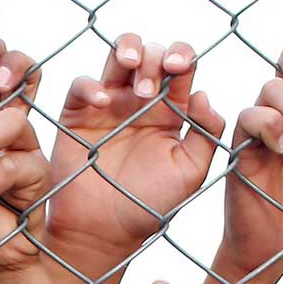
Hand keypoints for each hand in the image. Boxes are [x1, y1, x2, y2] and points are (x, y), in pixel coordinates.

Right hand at [42, 34, 223, 266]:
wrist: (104, 232)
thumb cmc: (149, 206)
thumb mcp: (190, 174)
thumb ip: (205, 134)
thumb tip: (202, 95)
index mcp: (171, 111)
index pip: (181, 68)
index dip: (182, 57)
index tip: (180, 69)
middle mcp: (140, 101)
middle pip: (151, 54)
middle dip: (154, 58)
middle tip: (150, 88)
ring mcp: (108, 105)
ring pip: (117, 56)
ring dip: (127, 51)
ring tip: (130, 67)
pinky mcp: (77, 115)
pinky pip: (81, 85)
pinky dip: (91, 85)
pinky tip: (103, 102)